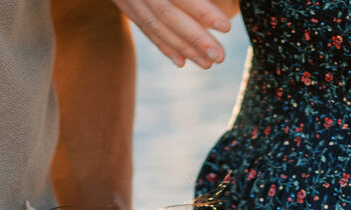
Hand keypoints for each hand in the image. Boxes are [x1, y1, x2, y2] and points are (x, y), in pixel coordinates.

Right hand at [109, 0, 233, 67]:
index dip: (202, 10)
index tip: (225, 26)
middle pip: (167, 15)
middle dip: (195, 38)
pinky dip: (163, 45)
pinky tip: (180, 61)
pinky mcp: (124, 2)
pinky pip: (144, 27)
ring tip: (207, 63)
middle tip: (220, 56)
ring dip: (183, 48)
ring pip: (156, 26)